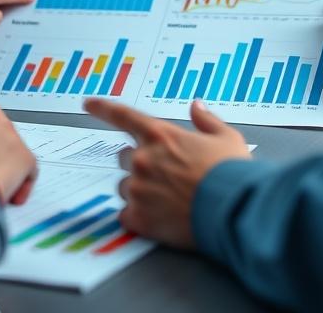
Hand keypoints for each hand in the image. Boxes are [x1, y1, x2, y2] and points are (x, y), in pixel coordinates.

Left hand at [84, 98, 249, 248]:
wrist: (234, 211)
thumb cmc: (231, 173)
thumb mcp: (226, 138)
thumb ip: (207, 120)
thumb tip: (197, 107)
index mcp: (160, 135)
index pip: (123, 115)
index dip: (103, 108)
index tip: (88, 104)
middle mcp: (143, 159)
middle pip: (124, 158)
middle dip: (140, 165)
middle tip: (164, 176)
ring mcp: (137, 189)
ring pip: (126, 188)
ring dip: (140, 192)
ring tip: (169, 201)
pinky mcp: (138, 218)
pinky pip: (127, 215)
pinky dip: (140, 217)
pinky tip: (161, 219)